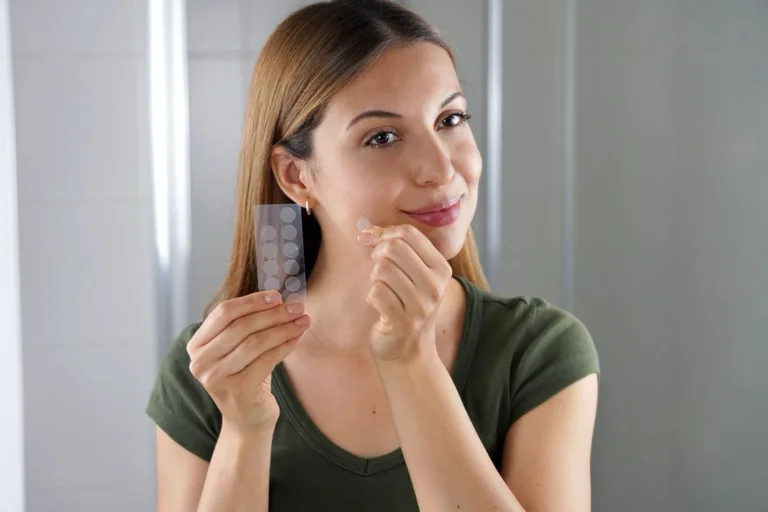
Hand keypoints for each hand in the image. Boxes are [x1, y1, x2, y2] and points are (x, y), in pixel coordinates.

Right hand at [186, 291, 310, 431]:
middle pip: (241, 326)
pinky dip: (285, 345)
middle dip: (273, 314)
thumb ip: (246, 324)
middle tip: (297, 306)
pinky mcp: (238, 390)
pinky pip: (267, 360)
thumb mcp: (237, 349)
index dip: (252, 301)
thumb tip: (278, 298)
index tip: (277, 296)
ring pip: (255, 342)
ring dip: (283, 328)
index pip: (224, 313)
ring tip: (303, 320)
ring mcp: (216, 378)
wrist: (247, 420)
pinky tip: (298, 337)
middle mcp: (200, 362)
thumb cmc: (245, 377)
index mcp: (196, 346)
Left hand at [357, 224, 452, 361]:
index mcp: (441, 268)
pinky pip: (375, 293)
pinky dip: (371, 296)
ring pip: (382, 269)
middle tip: (378, 271)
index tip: (371, 242)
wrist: (409, 351)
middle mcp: (435, 286)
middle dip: (377, 255)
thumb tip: (365, 231)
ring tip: (382, 290)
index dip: (384, 233)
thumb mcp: (411, 274)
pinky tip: (379, 306)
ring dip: (374, 278)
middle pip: (393, 248)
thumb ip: (394, 248)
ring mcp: (421, 306)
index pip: (408, 234)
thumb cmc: (406, 305)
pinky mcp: (403, 322)